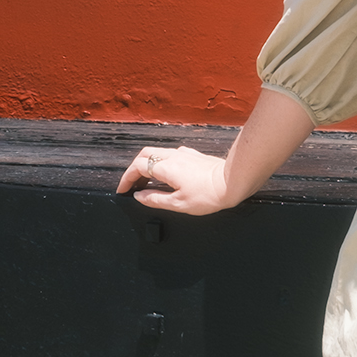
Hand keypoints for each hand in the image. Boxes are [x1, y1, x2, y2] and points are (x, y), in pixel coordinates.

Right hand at [117, 144, 233, 215]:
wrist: (232, 182)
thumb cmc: (209, 195)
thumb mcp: (178, 204)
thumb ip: (155, 199)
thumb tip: (139, 196)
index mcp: (166, 167)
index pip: (137, 167)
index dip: (126, 179)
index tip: (123, 190)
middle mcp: (173, 156)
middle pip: (144, 155)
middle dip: (134, 169)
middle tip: (132, 184)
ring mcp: (184, 153)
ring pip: (157, 152)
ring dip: (147, 164)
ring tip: (146, 181)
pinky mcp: (193, 155)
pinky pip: (170, 154)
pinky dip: (160, 162)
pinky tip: (166, 174)